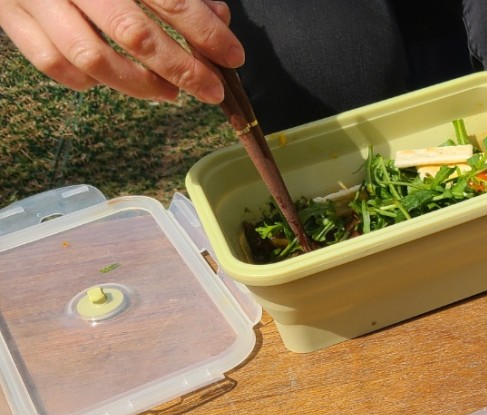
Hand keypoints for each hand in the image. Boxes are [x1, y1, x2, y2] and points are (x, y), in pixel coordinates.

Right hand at [0, 0, 244, 104]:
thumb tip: (219, 19)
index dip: (205, 32)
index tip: (232, 56)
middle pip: (134, 34)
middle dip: (182, 69)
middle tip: (211, 90)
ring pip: (92, 58)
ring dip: (139, 84)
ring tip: (169, 93)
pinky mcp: (9, 17)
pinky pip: (51, 64)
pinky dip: (85, 81)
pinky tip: (109, 81)